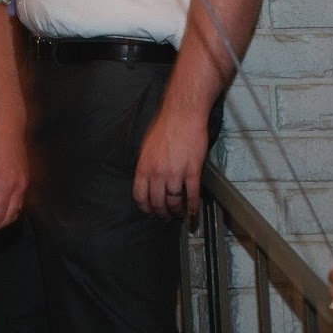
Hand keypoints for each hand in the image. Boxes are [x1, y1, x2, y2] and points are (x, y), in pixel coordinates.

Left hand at [132, 103, 208, 221]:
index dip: (144, 207)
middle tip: (165, 217)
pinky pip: (192, 194)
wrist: (182, 115)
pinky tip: (193, 212)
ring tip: (178, 214)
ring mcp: (175, 172)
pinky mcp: (192, 170)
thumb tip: (147, 180)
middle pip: (157, 201)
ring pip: (174, 201)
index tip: (149, 212)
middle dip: (160, 213)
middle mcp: (157, 172)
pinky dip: (193, 206)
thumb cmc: (164, 127)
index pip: (139, 194)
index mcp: (144, 165)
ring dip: (176, 211)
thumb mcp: (146, 147)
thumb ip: (146, 165)